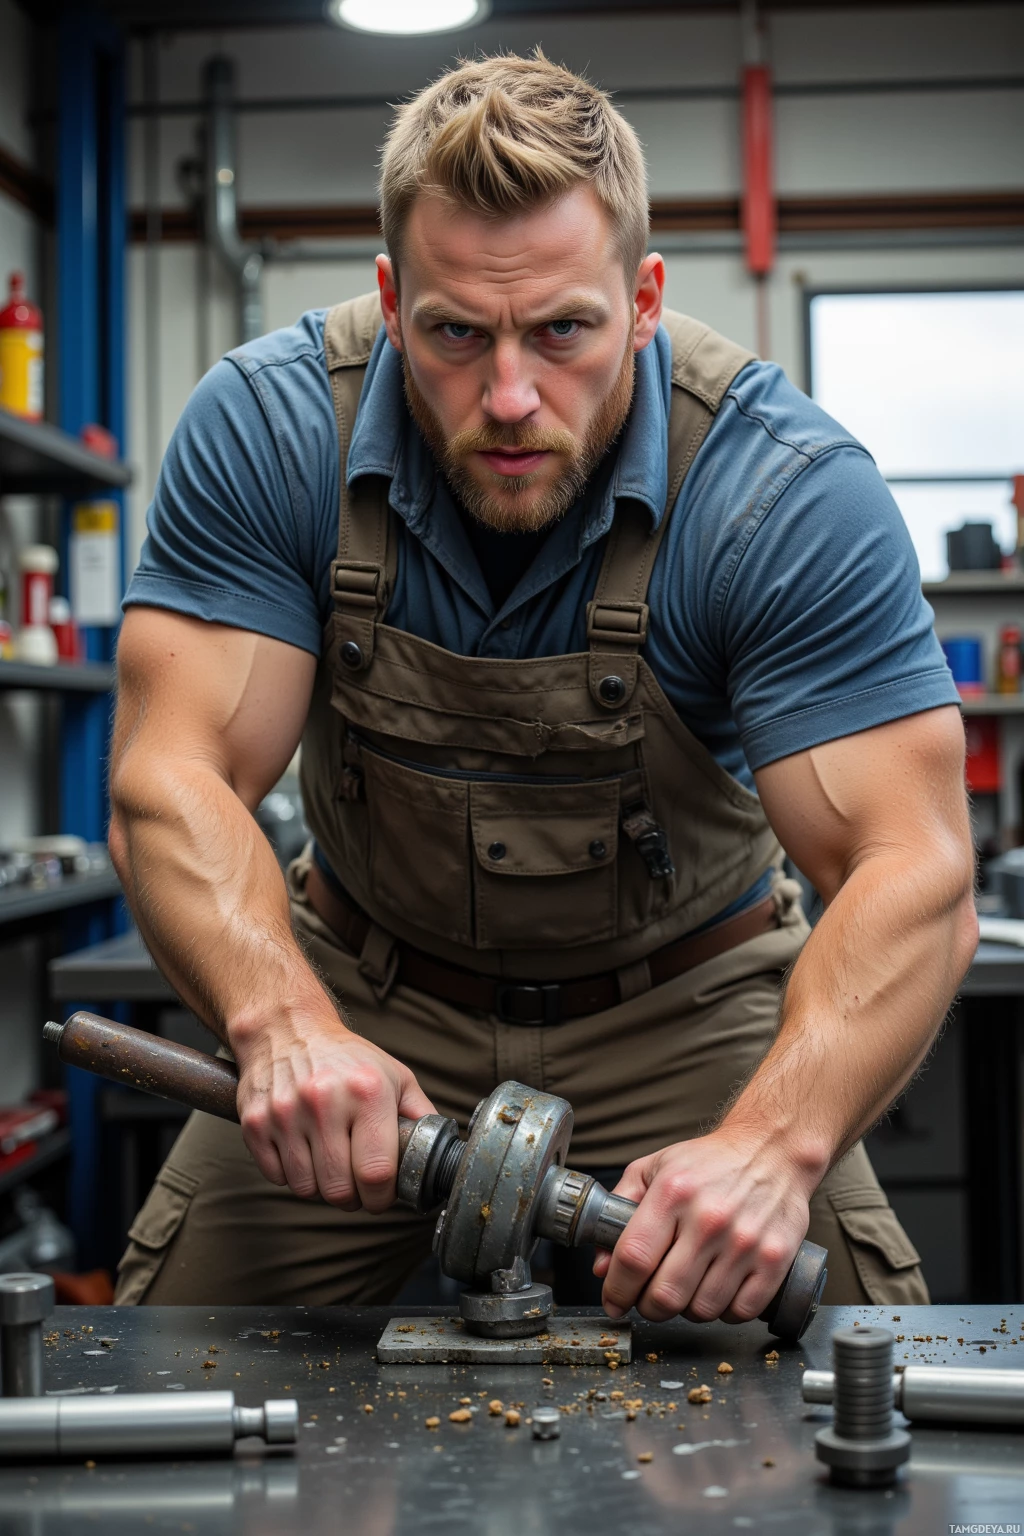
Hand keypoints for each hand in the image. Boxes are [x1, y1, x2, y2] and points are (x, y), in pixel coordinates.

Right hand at [230, 1009, 434, 1211]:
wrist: (286, 1029)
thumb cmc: (346, 1058)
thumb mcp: (395, 1076)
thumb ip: (420, 1116)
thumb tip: (439, 1156)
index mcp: (367, 1091)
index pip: (377, 1173)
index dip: (382, 1197)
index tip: (382, 1195)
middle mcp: (325, 1101)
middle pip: (340, 1190)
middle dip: (353, 1197)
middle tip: (356, 1183)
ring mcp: (286, 1113)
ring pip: (307, 1189)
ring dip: (321, 1186)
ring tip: (329, 1162)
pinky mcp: (256, 1123)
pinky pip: (277, 1177)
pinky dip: (292, 1175)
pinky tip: (303, 1151)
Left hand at [592, 1130, 813, 1323]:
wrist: (772, 1149)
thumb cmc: (710, 1162)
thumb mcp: (655, 1168)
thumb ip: (621, 1209)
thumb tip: (602, 1265)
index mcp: (673, 1192)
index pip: (634, 1258)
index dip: (617, 1289)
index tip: (614, 1300)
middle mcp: (709, 1218)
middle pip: (665, 1295)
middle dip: (649, 1307)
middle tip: (650, 1299)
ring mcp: (745, 1241)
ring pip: (701, 1310)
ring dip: (687, 1311)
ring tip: (687, 1290)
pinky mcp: (775, 1260)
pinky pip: (740, 1312)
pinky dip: (724, 1312)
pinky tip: (719, 1291)